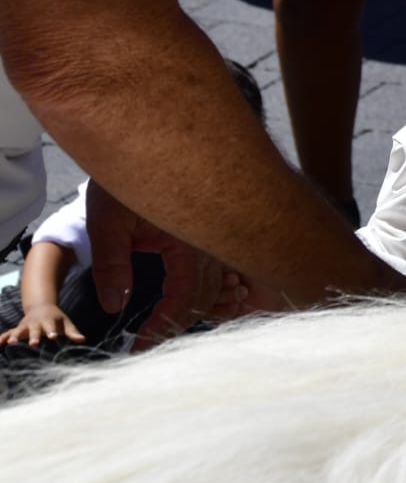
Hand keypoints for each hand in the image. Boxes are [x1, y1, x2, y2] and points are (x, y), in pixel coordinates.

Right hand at [0, 303, 83, 348]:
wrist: (40, 306)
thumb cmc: (56, 318)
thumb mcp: (66, 323)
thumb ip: (73, 332)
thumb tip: (83, 340)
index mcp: (48, 321)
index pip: (51, 327)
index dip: (52, 331)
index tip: (53, 337)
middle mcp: (35, 323)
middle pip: (34, 330)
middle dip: (33, 336)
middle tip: (34, 344)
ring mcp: (25, 325)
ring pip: (18, 331)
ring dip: (14, 336)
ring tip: (11, 343)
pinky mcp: (17, 329)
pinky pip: (8, 333)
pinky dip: (2, 337)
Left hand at [86, 182, 224, 351]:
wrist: (150, 136)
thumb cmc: (127, 176)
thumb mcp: (108, 220)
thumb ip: (112, 265)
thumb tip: (116, 305)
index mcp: (188, 244)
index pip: (183, 301)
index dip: (161, 328)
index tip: (138, 346)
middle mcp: (211, 244)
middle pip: (205, 299)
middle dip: (176, 325)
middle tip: (146, 341)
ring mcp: (217, 237)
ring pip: (217, 287)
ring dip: (198, 310)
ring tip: (168, 325)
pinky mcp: (213, 232)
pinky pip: (220, 271)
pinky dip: (210, 291)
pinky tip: (197, 299)